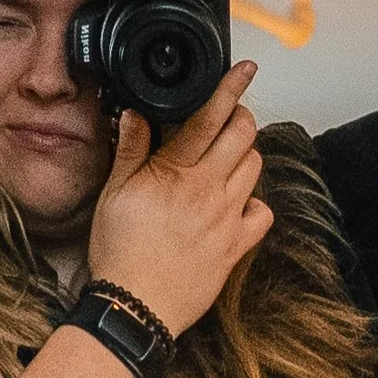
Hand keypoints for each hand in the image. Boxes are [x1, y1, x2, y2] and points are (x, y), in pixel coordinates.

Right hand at [86, 67, 271, 335]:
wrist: (135, 307)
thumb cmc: (120, 254)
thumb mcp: (114, 195)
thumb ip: (130, 151)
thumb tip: (137, 115)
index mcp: (176, 173)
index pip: (210, 117)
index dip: (230, 87)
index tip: (244, 70)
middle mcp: (208, 191)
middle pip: (243, 135)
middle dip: (240, 117)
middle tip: (228, 119)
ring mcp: (226, 218)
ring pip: (255, 167)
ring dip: (245, 155)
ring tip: (226, 159)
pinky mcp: (235, 246)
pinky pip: (263, 213)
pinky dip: (256, 203)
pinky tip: (238, 203)